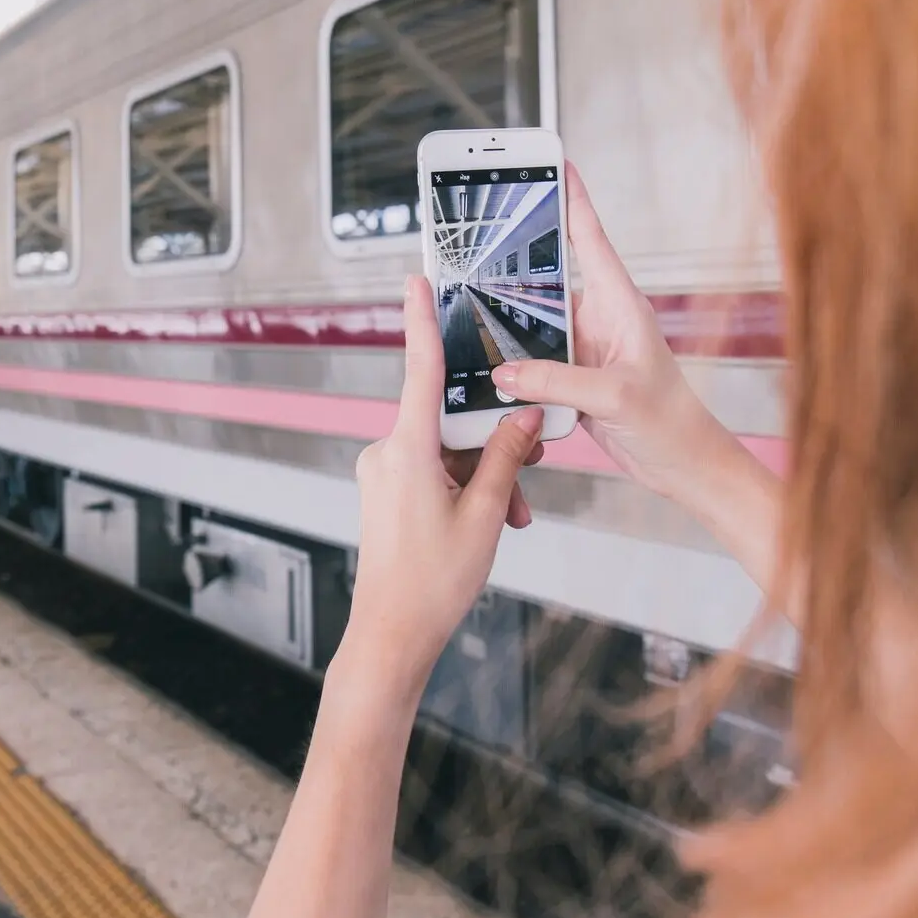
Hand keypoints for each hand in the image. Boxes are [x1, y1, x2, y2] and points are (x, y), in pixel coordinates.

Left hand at [342, 276, 543, 702]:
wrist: (392, 636)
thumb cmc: (432, 581)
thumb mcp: (485, 514)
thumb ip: (506, 457)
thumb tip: (525, 416)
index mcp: (406, 450)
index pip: (419, 371)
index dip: (420, 323)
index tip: (417, 282)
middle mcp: (387, 453)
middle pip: (450, 421)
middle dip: (495, 444)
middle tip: (533, 466)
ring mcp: (385, 474)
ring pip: (449, 453)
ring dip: (486, 476)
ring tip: (516, 515)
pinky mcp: (388, 493)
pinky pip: (436, 472)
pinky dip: (467, 488)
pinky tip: (497, 519)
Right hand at [489, 167, 780, 585]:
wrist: (683, 465)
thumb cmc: (671, 422)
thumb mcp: (615, 396)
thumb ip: (559, 381)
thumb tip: (505, 373)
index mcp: (620, 304)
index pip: (590, 239)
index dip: (572, 198)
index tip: (554, 160)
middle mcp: (600, 318)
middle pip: (550, 275)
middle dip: (515, 256)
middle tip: (478, 231)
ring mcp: (585, 348)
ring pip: (534, 321)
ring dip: (506, 316)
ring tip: (466, 296)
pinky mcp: (573, 377)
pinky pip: (533, 358)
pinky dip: (510, 358)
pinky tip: (484, 358)